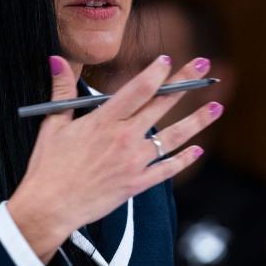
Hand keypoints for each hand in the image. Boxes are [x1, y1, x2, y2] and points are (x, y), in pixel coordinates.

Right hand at [7, 54, 221, 262]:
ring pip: (173, 137)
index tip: (167, 60)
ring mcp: (133, 162)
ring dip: (197, 121)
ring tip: (216, 107)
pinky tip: (197, 150)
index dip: (156, 72)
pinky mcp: (136, 184)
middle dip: (185, 83)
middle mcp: (124, 138)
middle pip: (161, 105)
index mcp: (103, 121)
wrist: (50, 206)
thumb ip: (61, 90)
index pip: (138, 89)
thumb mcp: (53, 124)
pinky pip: (166, 170)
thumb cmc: (48, 166)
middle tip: (203, 67)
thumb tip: (57, 59)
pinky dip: (183, 160)